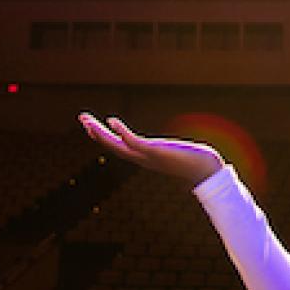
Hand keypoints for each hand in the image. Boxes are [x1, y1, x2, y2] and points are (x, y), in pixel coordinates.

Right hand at [78, 112, 223, 185]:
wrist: (207, 171)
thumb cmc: (197, 163)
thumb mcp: (179, 155)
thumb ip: (175, 153)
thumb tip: (179, 151)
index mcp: (146, 159)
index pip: (120, 148)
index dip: (105, 138)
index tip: (93, 127)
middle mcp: (143, 159)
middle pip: (113, 146)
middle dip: (96, 133)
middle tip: (82, 118)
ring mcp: (148, 157)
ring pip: (118, 146)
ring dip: (101, 133)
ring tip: (87, 120)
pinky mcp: (156, 152)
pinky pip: (134, 142)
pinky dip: (122, 132)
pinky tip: (112, 121)